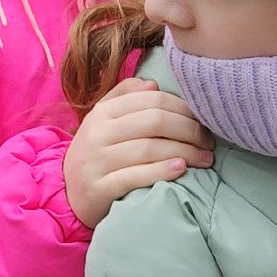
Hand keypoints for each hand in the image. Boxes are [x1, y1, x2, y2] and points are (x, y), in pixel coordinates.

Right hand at [63, 78, 212, 229]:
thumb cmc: (97, 152)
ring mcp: (96, 162)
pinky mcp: (99, 189)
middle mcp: (98, 133)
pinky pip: (135, 177)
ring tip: (205, 159)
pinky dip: (161, 171)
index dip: (184, 108)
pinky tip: (181, 169)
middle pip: (154, 122)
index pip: (152, 100)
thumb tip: (153, 84)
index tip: (204, 120)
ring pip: (148, 149)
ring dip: (185, 152)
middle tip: (209, 142)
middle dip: (190, 130)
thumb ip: (125, 96)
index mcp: (103, 112)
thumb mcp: (104, 120)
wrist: (67, 192)